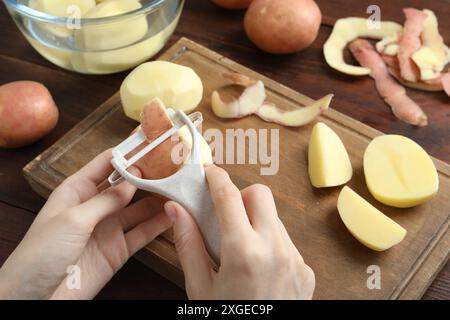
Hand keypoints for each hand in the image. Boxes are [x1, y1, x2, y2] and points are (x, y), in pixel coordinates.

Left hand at [0, 149, 171, 298]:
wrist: (34, 299)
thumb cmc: (41, 254)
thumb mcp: (73, 220)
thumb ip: (105, 200)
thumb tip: (133, 180)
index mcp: (76, 190)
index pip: (106, 164)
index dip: (128, 153)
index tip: (151, 144)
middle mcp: (95, 206)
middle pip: (126, 185)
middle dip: (147, 175)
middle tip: (173, 166)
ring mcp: (108, 228)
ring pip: (138, 208)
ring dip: (157, 199)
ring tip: (179, 188)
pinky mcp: (118, 250)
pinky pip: (142, 233)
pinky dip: (158, 224)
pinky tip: (173, 215)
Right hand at [164, 166, 314, 299]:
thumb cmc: (225, 319)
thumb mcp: (199, 287)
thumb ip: (188, 243)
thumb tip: (176, 209)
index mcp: (243, 252)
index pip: (229, 197)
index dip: (216, 178)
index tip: (208, 172)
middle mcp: (275, 249)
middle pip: (260, 195)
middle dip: (240, 197)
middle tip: (225, 216)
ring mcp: (295, 259)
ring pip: (274, 217)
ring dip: (255, 220)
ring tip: (239, 246)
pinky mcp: (305, 269)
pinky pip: (285, 239)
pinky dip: (269, 241)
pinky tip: (257, 265)